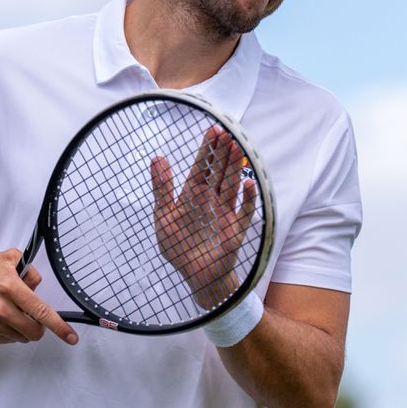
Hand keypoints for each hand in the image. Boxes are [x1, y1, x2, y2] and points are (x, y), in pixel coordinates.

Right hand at [0, 249, 77, 345]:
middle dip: (39, 327)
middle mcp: (1, 308)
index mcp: (10, 288)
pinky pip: (5, 341)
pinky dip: (9, 333)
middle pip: (33, 330)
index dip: (59, 326)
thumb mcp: (9, 259)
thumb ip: (29, 269)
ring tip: (13, 314)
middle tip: (33, 318)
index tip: (71, 337)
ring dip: (23, 330)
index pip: (40, 311)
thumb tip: (37, 284)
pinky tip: (3, 320)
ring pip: (20, 337)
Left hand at [150, 126, 256, 309]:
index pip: (202, 167)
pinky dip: (248, 198)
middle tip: (226, 131)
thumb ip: (161, 188)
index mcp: (194, 195)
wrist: (195, 276)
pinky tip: (249, 183)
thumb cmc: (179, 246)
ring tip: (237, 148)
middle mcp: (212, 200)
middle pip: (219, 172)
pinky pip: (245, 212)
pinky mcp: (236, 230)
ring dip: (235, 168)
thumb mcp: (163, 217)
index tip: (213, 130)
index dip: (207, 149)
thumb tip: (157, 158)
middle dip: (222, 152)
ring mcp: (226, 213)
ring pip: (232, 185)